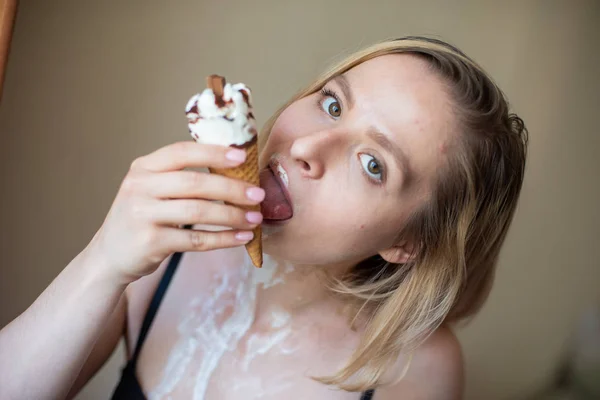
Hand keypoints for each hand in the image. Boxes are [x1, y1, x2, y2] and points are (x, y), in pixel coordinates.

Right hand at [84, 141, 264, 283]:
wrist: (109, 255)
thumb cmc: (143, 217)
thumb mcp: (150, 188)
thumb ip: (180, 177)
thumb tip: (235, 169)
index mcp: (143, 168)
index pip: (181, 152)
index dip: (213, 153)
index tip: (242, 156)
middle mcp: (139, 188)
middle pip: (194, 183)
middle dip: (232, 188)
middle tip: (258, 194)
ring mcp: (142, 215)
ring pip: (198, 211)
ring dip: (232, 215)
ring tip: (255, 218)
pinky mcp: (150, 242)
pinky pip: (196, 239)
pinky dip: (224, 239)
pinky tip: (242, 237)